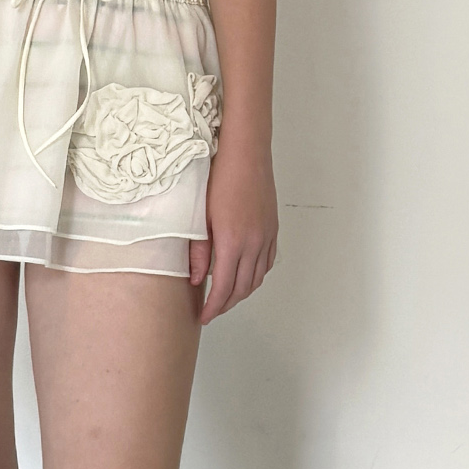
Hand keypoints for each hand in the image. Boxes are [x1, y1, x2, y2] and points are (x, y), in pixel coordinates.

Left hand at [188, 140, 278, 323]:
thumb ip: (199, 251)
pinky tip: (244, 275)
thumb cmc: (219, 177)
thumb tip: (195, 279)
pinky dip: (255, 276)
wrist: (245, 153)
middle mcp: (254, 243)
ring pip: (257, 278)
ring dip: (242, 293)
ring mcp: (266, 236)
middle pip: (242, 288)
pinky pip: (267, 262)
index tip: (204, 316)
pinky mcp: (272, 229)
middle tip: (212, 311)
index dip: (213, 307)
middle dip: (227, 304)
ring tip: (226, 297)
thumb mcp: (200, 216)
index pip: (223, 287)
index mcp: (232, 242)